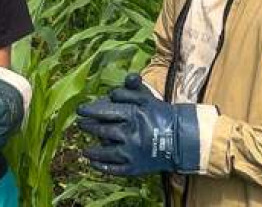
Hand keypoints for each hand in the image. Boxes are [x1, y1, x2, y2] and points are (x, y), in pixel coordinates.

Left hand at [76, 73, 202, 175]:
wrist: (182, 139)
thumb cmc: (160, 115)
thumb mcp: (147, 99)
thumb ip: (130, 90)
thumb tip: (112, 92)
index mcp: (133, 116)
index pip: (105, 112)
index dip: (91, 110)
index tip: (80, 110)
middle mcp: (131, 135)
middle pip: (103, 130)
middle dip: (89, 127)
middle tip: (79, 124)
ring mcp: (132, 154)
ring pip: (106, 153)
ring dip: (93, 151)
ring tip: (84, 151)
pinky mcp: (136, 168)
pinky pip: (115, 170)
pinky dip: (103, 167)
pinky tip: (93, 164)